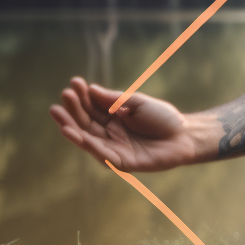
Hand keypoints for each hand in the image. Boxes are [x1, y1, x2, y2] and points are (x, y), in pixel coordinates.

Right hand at [49, 77, 197, 171]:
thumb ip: (115, 99)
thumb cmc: (163, 118)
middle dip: (73, 110)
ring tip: (58, 114)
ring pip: (87, 138)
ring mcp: (114, 148)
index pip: (93, 107)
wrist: (186, 135)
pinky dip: (87, 144)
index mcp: (114, 118)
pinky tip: (74, 133)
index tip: (74, 82)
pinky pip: (101, 154)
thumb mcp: (138, 103)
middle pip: (86, 122)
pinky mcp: (121, 162)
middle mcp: (110, 133)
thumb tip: (91, 90)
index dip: (82, 96)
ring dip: (71, 127)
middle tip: (62, 96)